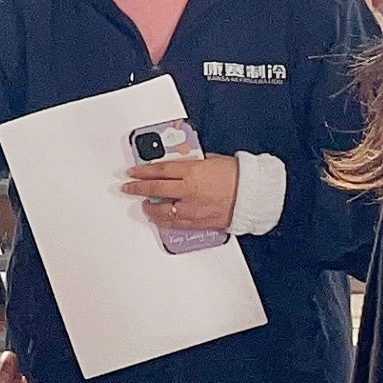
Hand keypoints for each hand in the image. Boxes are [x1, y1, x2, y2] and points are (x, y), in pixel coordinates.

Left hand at [122, 150, 241, 234]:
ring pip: (162, 210)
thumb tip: (183, 165)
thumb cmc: (239, 176)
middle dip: (138, 188)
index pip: (159, 170)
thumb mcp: (213, 160)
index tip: (132, 172)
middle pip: (155, 189)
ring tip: (144, 205)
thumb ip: (194, 164)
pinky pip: (175, 223)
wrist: (254, 195)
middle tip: (128, 188)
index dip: (142, 171)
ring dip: (150, 207)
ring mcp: (192, 208)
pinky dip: (164, 220)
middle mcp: (188, 190)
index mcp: (191, 171)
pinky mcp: (198, 221)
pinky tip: (159, 218)